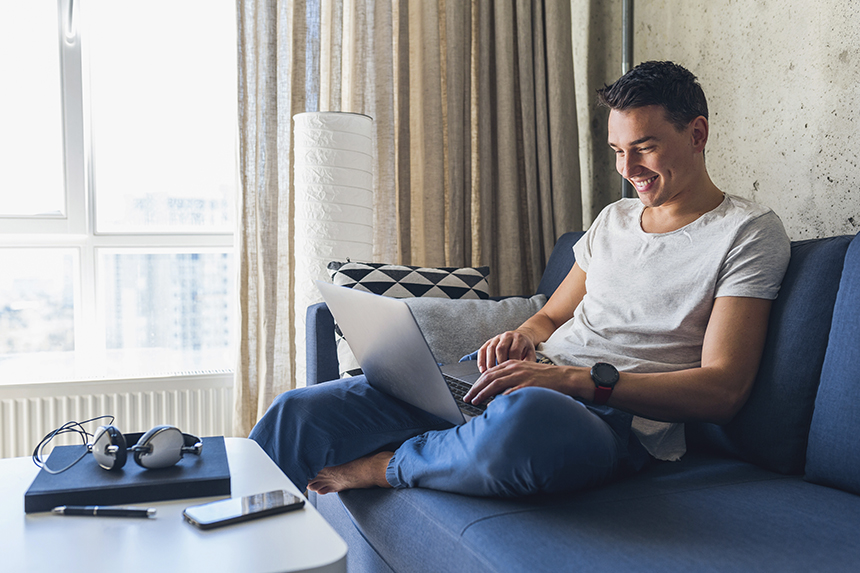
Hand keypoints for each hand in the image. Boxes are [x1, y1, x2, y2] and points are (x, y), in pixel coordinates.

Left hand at [463, 360, 585, 405]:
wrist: (562, 377)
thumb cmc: (543, 377)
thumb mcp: (524, 372)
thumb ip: (510, 377)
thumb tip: (495, 391)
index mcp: (512, 364)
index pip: (489, 372)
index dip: (478, 382)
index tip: (471, 391)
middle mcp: (514, 368)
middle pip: (489, 377)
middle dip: (476, 388)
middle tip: (467, 397)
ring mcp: (520, 376)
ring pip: (496, 383)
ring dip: (483, 393)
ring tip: (475, 401)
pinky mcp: (528, 385)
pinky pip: (510, 392)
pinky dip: (500, 398)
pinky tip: (493, 405)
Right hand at [477, 330, 536, 372]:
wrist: (522, 337)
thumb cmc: (525, 349)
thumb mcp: (531, 354)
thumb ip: (528, 363)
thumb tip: (522, 375)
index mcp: (519, 338)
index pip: (514, 350)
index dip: (512, 363)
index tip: (512, 374)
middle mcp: (507, 336)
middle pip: (501, 349)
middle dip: (499, 363)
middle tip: (500, 375)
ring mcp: (497, 338)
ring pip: (490, 349)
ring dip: (489, 363)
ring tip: (490, 374)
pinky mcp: (489, 341)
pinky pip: (482, 350)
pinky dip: (481, 360)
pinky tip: (482, 370)